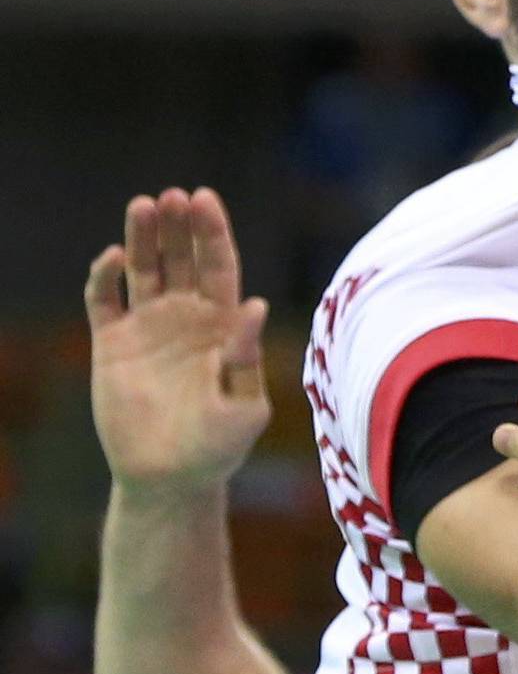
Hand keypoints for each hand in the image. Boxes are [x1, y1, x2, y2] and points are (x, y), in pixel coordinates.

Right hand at [86, 189, 270, 499]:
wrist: (170, 478)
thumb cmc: (219, 446)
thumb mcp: (245, 406)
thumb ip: (248, 356)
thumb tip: (255, 304)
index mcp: (224, 326)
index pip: (220, 267)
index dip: (213, 233)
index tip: (205, 199)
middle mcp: (186, 318)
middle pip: (182, 258)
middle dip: (179, 226)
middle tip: (174, 195)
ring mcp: (148, 327)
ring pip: (143, 269)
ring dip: (142, 237)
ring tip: (144, 205)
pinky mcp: (112, 344)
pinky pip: (105, 300)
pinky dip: (105, 277)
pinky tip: (112, 258)